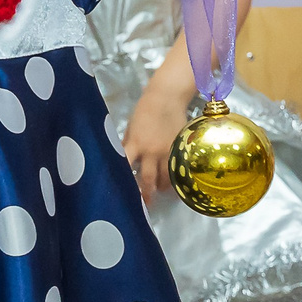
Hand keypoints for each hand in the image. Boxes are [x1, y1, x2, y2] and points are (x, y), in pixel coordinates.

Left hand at [122, 89, 183, 205]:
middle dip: (146, 194)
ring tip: (159, 191)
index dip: (124, 182)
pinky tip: (174, 181)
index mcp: (135, 143)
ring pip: (166, 177)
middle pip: (148, 178)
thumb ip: (128, 144)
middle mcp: (151, 150)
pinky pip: (178, 168)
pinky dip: (175, 177)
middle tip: (145, 204)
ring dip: (162, 187)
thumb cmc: (144, 110)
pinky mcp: (180, 148)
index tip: (123, 194)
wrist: (167, 97)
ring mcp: (167, 151)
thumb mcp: (131, 127)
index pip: (126, 166)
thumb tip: (122, 160)